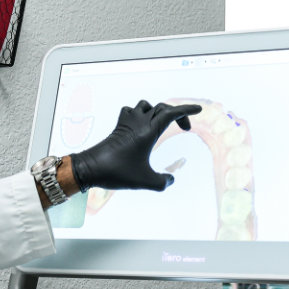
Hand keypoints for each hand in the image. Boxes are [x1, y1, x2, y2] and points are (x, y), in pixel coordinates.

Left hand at [71, 100, 201, 192]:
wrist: (90, 168)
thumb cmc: (117, 173)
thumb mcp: (145, 182)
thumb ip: (163, 182)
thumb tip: (171, 179)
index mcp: (148, 132)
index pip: (171, 113)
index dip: (187, 110)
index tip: (199, 109)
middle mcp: (138, 123)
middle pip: (162, 107)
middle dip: (177, 114)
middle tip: (185, 129)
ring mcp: (126, 123)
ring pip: (145, 105)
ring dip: (157, 110)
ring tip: (162, 124)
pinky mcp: (117, 127)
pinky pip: (130, 111)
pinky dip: (139, 114)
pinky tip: (140, 125)